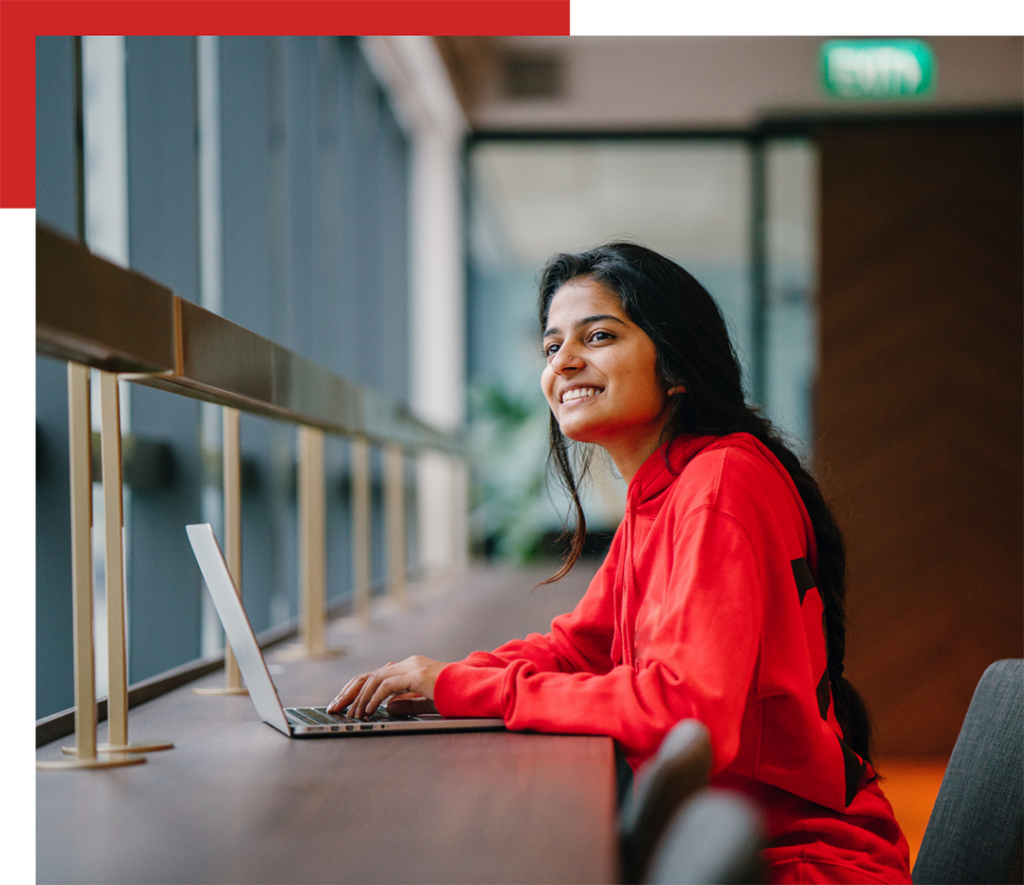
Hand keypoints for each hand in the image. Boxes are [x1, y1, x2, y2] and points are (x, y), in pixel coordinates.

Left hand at [327, 656, 446, 719]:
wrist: (475, 688)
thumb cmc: (455, 695)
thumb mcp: (426, 702)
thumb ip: (407, 703)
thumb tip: (387, 707)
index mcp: (409, 668)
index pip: (374, 676)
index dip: (355, 690)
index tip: (342, 705)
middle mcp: (407, 664)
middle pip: (368, 675)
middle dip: (348, 692)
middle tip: (333, 708)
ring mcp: (411, 667)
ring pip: (374, 679)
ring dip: (359, 699)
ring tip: (352, 716)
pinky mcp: (416, 674)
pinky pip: (387, 685)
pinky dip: (374, 699)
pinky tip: (369, 710)